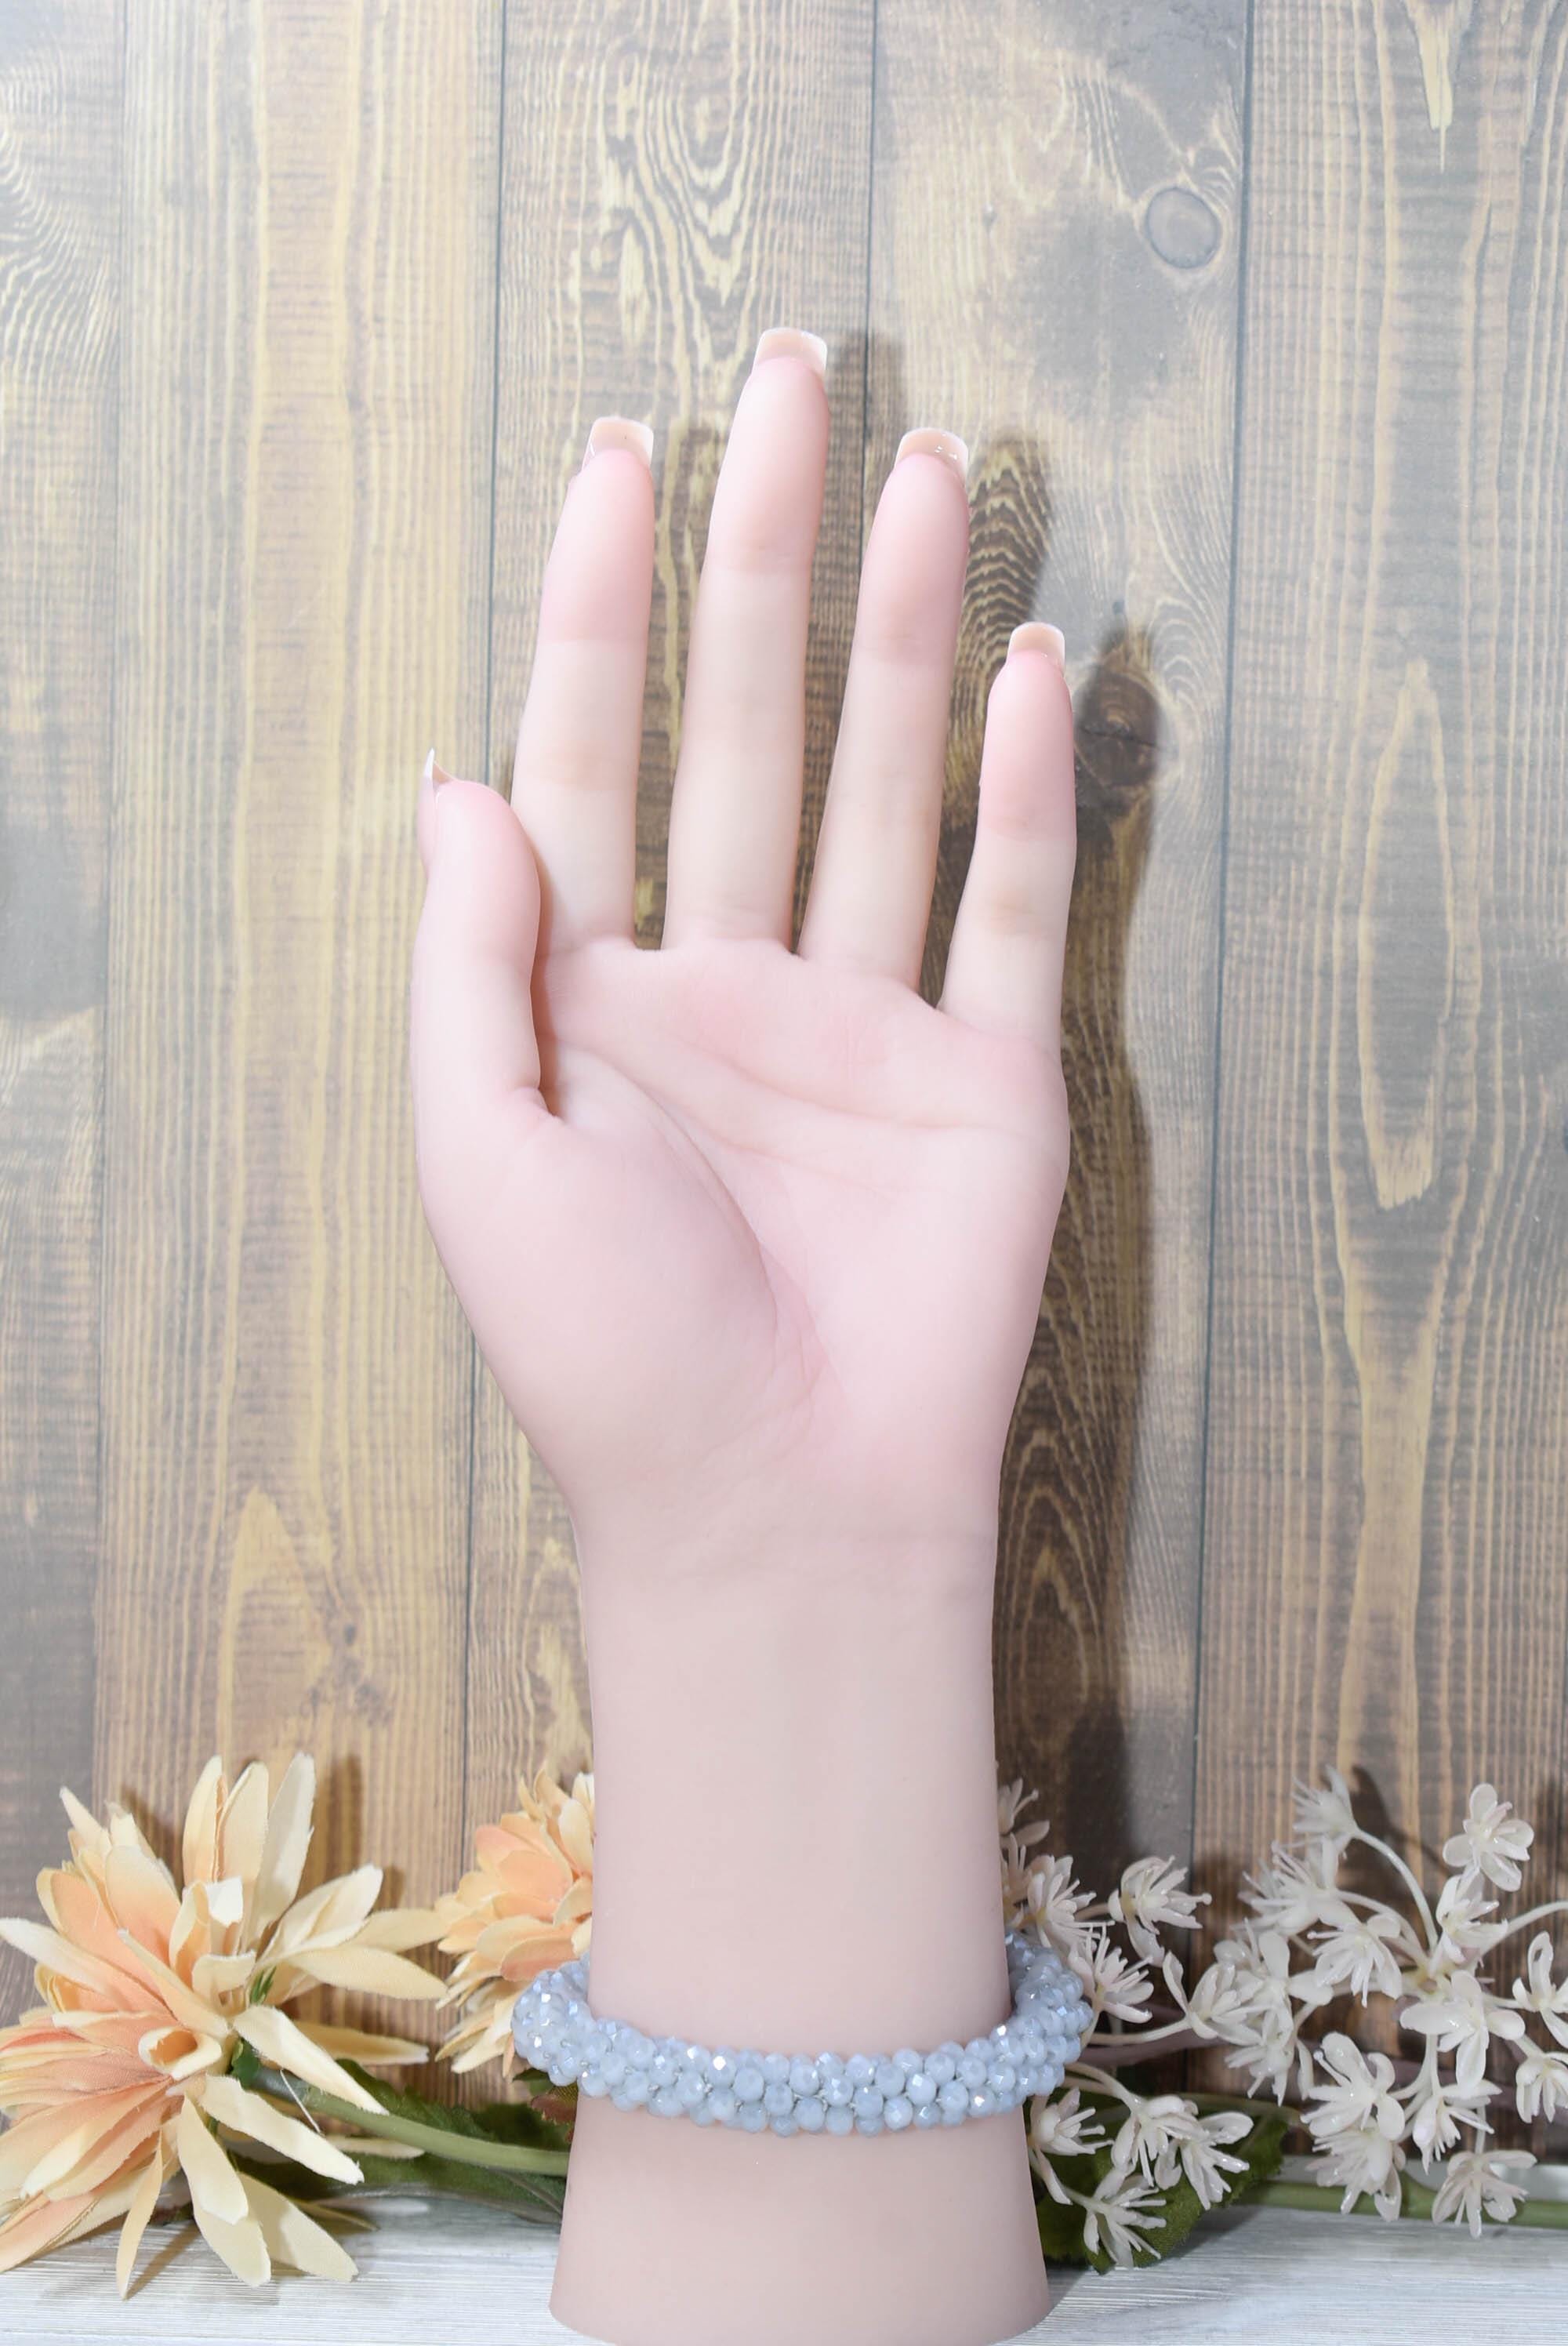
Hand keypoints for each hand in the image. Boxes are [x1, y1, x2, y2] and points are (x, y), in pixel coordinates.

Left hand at [411, 337, 1075, 1582]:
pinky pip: (1010, 913)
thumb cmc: (601, 1354)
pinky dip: (1023, 799)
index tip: (614, 456)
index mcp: (594, 995)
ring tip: (928, 478)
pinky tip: (1031, 671)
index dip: (599, 608)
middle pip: (751, 732)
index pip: (593, 755)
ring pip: (887, 791)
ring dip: (910, 636)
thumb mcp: (479, 1148)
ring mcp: (866, 1024)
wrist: (771, 1508)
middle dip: (765, 564)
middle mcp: (730, 980)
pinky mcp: (988, 1081)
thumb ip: (469, 960)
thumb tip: (453, 775)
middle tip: (792, 387)